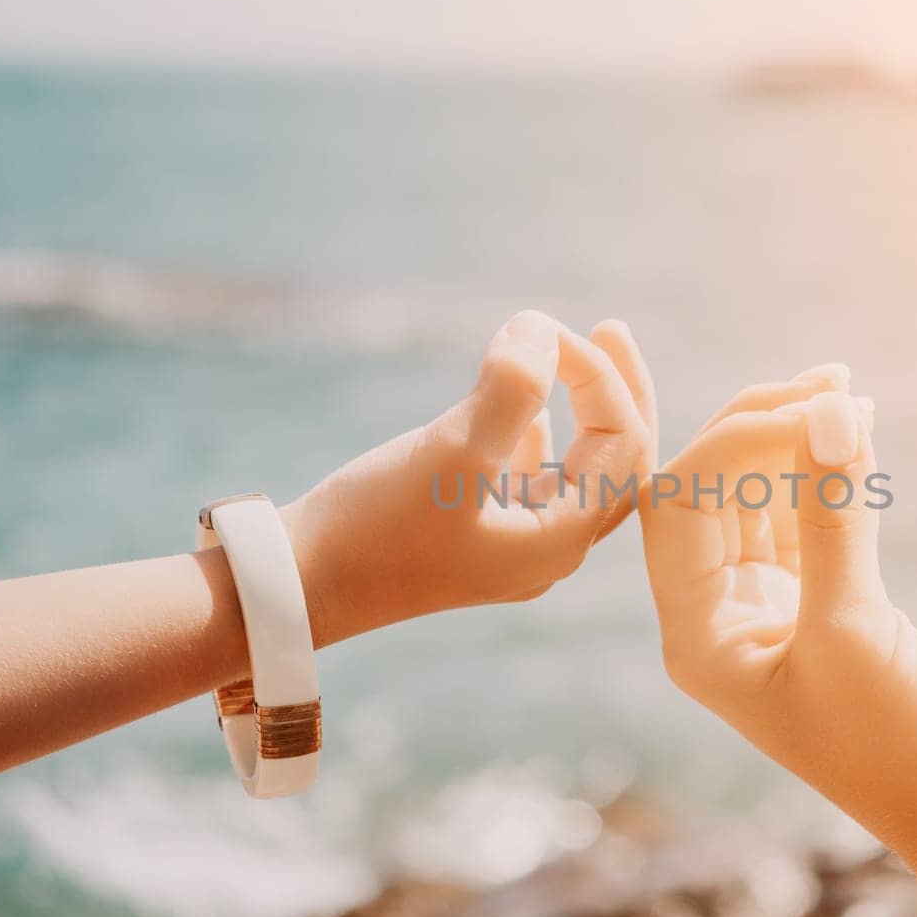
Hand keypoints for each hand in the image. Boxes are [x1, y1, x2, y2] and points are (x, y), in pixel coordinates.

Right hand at [284, 310, 656, 644]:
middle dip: (620, 392)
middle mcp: (550, 551)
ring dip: (586, 412)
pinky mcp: (475, 539)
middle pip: (620, 462)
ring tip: (577, 357)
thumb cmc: (374, 527)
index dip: (596, 375)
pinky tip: (530, 417)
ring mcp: (514, 549)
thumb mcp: (450, 451)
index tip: (541, 332)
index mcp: (561, 538)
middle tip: (612, 328)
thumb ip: (510, 386)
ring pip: (580, 472)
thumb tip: (541, 328)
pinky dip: (542, 440)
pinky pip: (535, 485)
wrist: (296, 589)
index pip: (620, 442)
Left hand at [640, 373, 916, 832]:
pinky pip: (807, 523)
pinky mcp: (825, 612)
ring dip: (794, 444)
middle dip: (759, 429)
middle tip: (831, 383)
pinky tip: (858, 435)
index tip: (814, 411)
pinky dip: (829, 477)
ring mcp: (771, 615)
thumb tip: (831, 405)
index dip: (735, 444)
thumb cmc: (901, 748)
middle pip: (709, 495)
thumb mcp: (857, 627)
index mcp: (695, 639)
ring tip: (846, 391)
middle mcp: (719, 623)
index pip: (680, 507)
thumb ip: (834, 513)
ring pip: (758, 504)